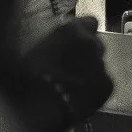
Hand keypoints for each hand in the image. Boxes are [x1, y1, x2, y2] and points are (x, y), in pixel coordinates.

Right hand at [21, 15, 112, 131]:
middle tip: (68, 66)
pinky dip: (94, 89)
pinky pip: (103, 83)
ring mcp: (101, 65)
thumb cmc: (24, 75)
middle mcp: (90, 43)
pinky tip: (78, 98)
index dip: (81, 33)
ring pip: (98, 65)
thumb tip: (46, 36)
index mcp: (71, 30)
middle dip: (85, 53)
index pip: (89, 22)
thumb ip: (43, 37)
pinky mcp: (107, 86)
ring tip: (71, 86)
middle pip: (95, 45)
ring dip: (88, 71)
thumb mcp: (25, 47)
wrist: (38, 109)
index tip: (72, 42)